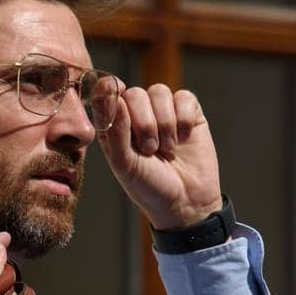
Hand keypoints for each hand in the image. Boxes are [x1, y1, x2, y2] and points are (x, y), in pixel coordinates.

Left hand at [96, 79, 222, 230]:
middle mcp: (137, 116)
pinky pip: (184, 97)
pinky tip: (183, 139)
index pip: (107, 97)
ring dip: (165, 123)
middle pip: (135, 94)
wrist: (186, 202)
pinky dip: (184, 119)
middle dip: (144, 122)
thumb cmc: (149, 188)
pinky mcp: (188, 113)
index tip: (117, 100)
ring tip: (167, 149)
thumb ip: (116, 131)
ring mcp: (163, 113)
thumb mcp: (126, 164)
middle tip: (150, 150)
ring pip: (159, 92)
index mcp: (115, 128)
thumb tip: (114, 97)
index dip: (111, 93)